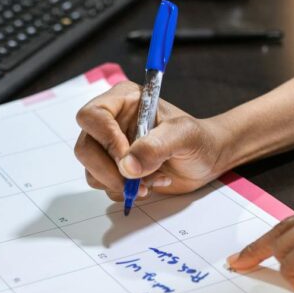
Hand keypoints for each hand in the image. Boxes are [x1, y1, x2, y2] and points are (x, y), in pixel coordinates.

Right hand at [74, 81, 231, 200]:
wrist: (208, 160)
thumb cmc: (200, 139)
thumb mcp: (185, 136)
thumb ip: (156, 146)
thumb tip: (127, 167)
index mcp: (124, 101)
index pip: (93, 115)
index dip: (106, 139)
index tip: (127, 160)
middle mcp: (112, 122)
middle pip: (85, 148)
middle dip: (109, 171)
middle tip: (135, 182)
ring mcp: (112, 148)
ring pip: (92, 170)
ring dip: (121, 183)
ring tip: (153, 180)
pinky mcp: (116, 169)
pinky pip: (104, 185)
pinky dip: (126, 191)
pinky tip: (151, 184)